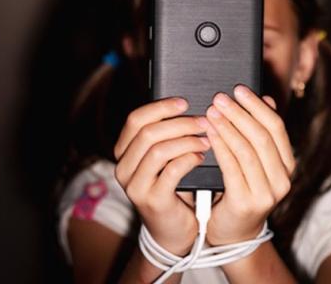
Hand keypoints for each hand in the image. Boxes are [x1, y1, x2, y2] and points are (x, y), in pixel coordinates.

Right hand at [113, 97, 209, 254]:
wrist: (174, 229)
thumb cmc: (173, 186)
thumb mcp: (165, 158)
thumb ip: (167, 135)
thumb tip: (187, 105)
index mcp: (124, 151)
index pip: (135, 119)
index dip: (161, 108)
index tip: (185, 102)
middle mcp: (123, 168)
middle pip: (147, 132)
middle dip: (180, 123)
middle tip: (204, 121)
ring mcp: (135, 186)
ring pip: (159, 150)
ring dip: (187, 140)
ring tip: (207, 139)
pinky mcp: (152, 200)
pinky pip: (171, 171)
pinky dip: (189, 159)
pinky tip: (202, 157)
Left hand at [201, 85, 295, 245]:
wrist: (233, 233)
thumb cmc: (241, 191)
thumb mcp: (255, 162)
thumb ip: (260, 135)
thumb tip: (267, 99)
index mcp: (287, 165)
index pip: (277, 128)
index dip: (257, 106)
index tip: (239, 89)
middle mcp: (282, 179)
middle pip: (263, 137)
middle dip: (240, 113)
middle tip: (220, 97)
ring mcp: (267, 193)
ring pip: (247, 151)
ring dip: (228, 127)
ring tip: (212, 111)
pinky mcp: (246, 203)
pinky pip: (232, 168)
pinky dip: (220, 147)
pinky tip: (210, 133)